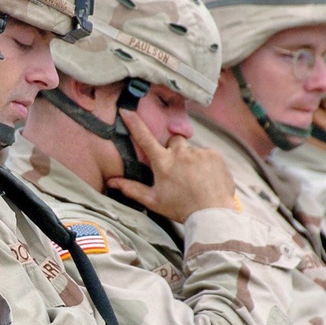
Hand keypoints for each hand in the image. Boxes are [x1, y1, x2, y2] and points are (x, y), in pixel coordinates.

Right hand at [106, 109, 235, 222]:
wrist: (212, 214)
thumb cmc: (181, 209)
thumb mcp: (153, 200)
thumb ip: (131, 189)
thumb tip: (111, 182)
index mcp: (163, 163)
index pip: (144, 138)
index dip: (134, 123)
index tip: (126, 110)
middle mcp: (180, 153)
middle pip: (173, 141)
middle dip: (173, 149)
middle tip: (177, 169)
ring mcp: (198, 152)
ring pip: (190, 150)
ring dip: (190, 160)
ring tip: (194, 179)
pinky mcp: (214, 155)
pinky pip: (206, 154)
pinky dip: (205, 163)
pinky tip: (206, 178)